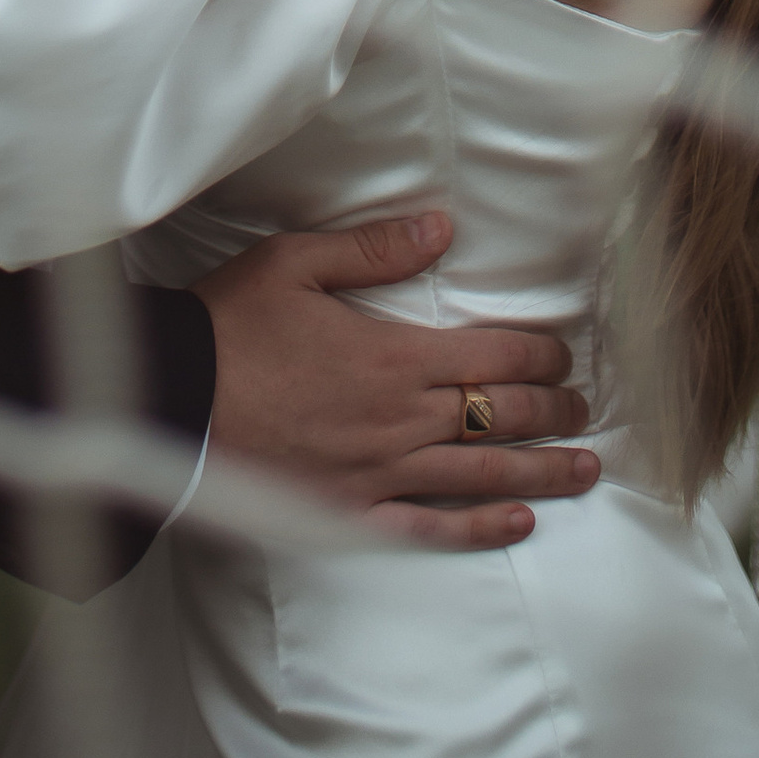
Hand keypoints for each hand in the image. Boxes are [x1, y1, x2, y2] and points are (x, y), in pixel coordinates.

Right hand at [196, 211, 596, 550]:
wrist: (173, 396)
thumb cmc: (232, 323)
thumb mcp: (297, 261)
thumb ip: (376, 248)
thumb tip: (442, 228)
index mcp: (394, 356)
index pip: (492, 358)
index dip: (539, 357)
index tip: (565, 358)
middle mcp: (400, 420)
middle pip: (499, 417)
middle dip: (552, 412)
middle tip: (585, 410)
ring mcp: (379, 474)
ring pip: (480, 476)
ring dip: (541, 472)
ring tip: (585, 471)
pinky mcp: (351, 514)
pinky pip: (428, 528)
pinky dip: (478, 528)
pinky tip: (516, 524)